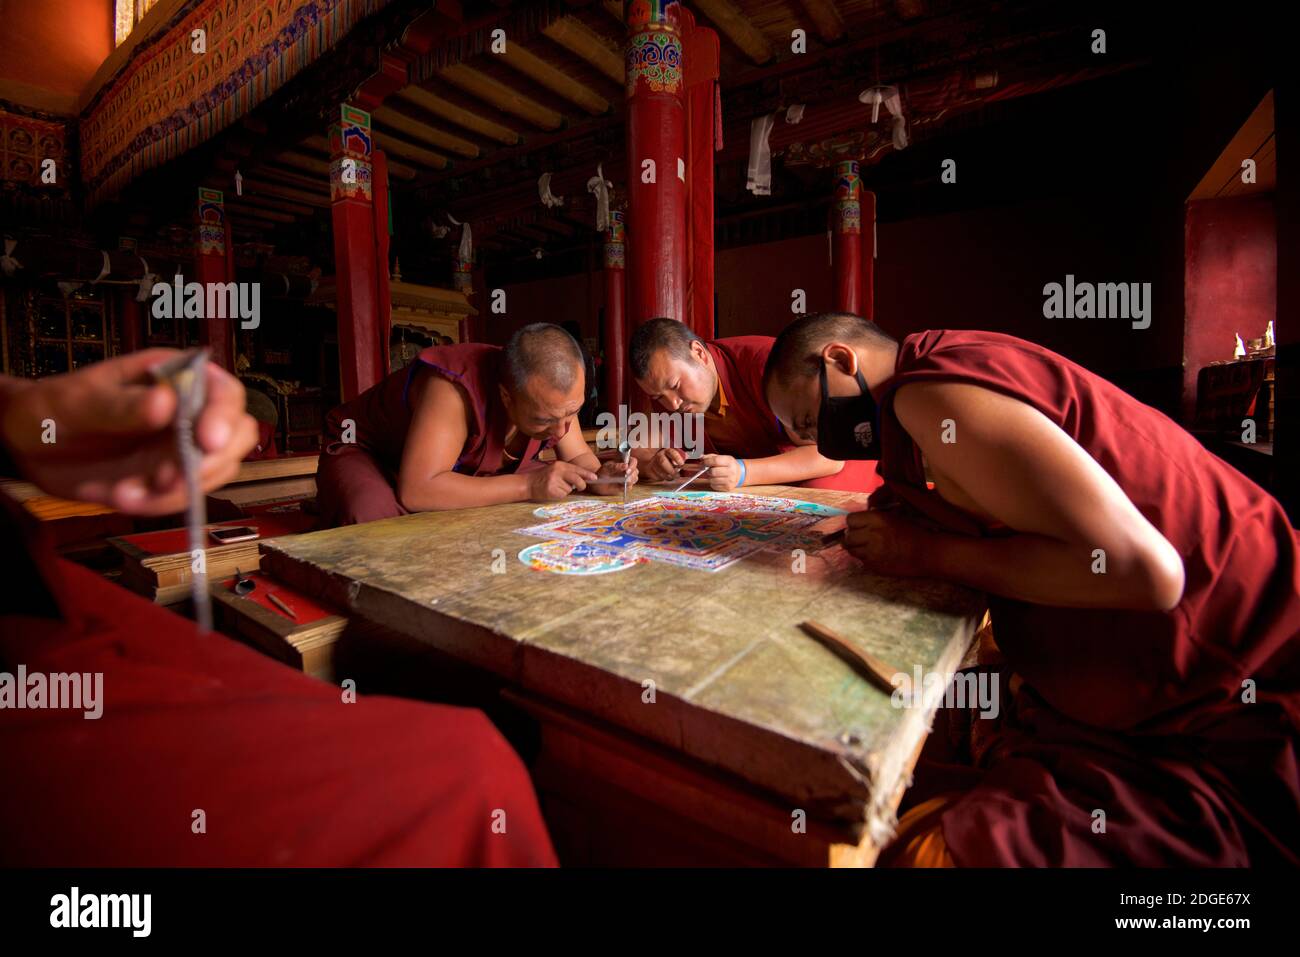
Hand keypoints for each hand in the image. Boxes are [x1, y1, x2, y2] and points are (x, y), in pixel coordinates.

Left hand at [0, 349, 257, 515]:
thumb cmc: (53, 407)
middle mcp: (188, 412)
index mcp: (174, 378)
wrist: (29, 444)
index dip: (223, 417)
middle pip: (236, 436)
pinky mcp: (169, 477)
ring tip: (125, 492)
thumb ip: (122, 404)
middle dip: (208, 463)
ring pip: (213, 473)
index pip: (222, 392)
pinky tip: (120, 494)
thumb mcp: (80, 401)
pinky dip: (154, 504)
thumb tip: (165, 402)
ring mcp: (181, 446)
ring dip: (174, 491)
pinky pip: (182, 497)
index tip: (208, 441)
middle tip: (167, 479)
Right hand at [527, 460, 597, 500]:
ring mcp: (554, 481)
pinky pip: (563, 495)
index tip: (595, 477)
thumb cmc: (543, 477)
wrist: (528, 483)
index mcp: (559, 465)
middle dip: (581, 485)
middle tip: (581, 487)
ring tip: (556, 487)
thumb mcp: (555, 469)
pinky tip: (553, 491)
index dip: (587, 474)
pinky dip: (560, 495)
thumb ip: (567, 472)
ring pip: (570, 489)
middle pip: (577, 479)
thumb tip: (583, 479)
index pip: (576, 469)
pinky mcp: (551, 490)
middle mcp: (557, 471)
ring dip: (566, 490)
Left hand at [593, 457, 636, 494]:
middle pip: (636, 471)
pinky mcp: (625, 486)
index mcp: (623, 462)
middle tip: (625, 478)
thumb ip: (616, 466)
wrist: (596, 483)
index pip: (633, 461)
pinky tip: (621, 486)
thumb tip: (625, 465)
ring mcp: (627, 478)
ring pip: (635, 479)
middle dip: (632, 475)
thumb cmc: (602, 472)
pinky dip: (627, 487)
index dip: (632, 465)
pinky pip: (630, 487)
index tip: (627, 471)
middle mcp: (627, 470)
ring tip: (623, 482)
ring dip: (631, 481)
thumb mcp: (607, 468)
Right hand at [640, 447, 684, 482]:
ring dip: (668, 477)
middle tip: (677, 475)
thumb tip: (687, 456)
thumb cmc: (668, 459)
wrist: (653, 463)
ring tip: (673, 477)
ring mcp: (653, 463)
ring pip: (660, 471)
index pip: (671, 452)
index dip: (677, 458)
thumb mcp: (675, 456)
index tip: (681, 464)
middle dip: (671, 470)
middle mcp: (659, 456)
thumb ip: (682, 456)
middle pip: (663, 462)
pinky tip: (666, 477)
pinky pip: (657, 477)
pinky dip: (663, 479)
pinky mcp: (650, 471)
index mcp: (667, 450)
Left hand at [701, 454, 740, 490]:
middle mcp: (731, 471)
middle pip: (713, 472)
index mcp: (729, 461)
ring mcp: (730, 480)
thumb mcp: (722, 458)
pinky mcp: (728, 488)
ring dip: (710, 477)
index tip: (703, 462)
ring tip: (714, 475)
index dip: (707, 461)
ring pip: (712, 480)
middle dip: (708, 471)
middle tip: (708, 470)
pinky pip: (714, 486)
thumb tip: (701, 458)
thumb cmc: (728, 465)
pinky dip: (713, 483)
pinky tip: (717, 480)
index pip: (716, 461)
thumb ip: (710, 457)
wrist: (739, 474)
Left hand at [843, 508, 935, 576]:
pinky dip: (866, 558)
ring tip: (868, 546)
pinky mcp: (874, 566)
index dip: (854, 523)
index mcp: (877, 519)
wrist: (927, 553)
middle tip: (861, 537)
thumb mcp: (894, 516)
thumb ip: (875, 517)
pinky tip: (877, 555)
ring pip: (851, 550)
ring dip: (857, 548)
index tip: (860, 525)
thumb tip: (858, 519)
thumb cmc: (914, 532)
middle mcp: (872, 535)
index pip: (850, 520)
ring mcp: (872, 552)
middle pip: (847, 536)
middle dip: (852, 536)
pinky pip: (861, 561)